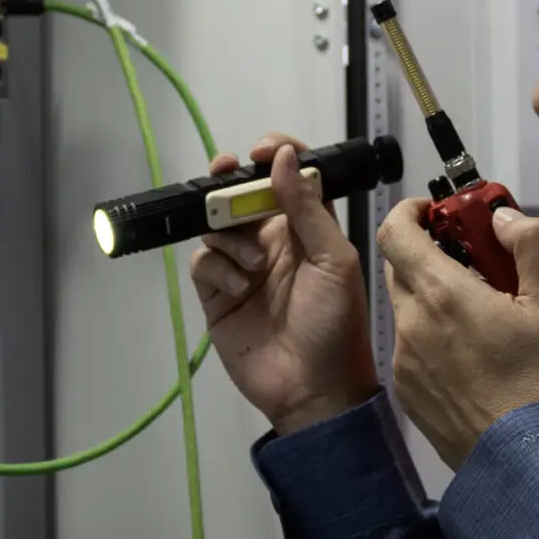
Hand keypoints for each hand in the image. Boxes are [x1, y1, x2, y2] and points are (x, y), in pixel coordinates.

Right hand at [187, 135, 378, 436]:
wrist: (312, 390)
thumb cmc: (335, 323)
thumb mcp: (334, 260)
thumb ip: (307, 207)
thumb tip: (283, 156)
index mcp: (307, 230)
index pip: (288, 179)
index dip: (274, 157)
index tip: (262, 149)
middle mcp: (272, 243)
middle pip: (242, 196)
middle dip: (231, 181)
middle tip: (224, 171)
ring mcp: (241, 268)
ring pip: (217, 227)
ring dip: (230, 235)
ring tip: (253, 267)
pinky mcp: (217, 295)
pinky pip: (203, 262)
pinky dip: (217, 268)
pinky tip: (238, 288)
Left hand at [378, 199, 538, 469]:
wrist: (528, 462)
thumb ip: (530, 242)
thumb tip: (502, 219)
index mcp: (442, 293)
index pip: (396, 229)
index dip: (412, 210)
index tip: (438, 211)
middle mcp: (411, 325)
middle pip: (401, 268)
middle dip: (431, 254)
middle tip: (477, 264)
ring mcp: (405, 363)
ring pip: (408, 311)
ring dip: (435, 300)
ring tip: (484, 317)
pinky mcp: (409, 394)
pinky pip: (411, 350)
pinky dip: (434, 340)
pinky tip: (474, 359)